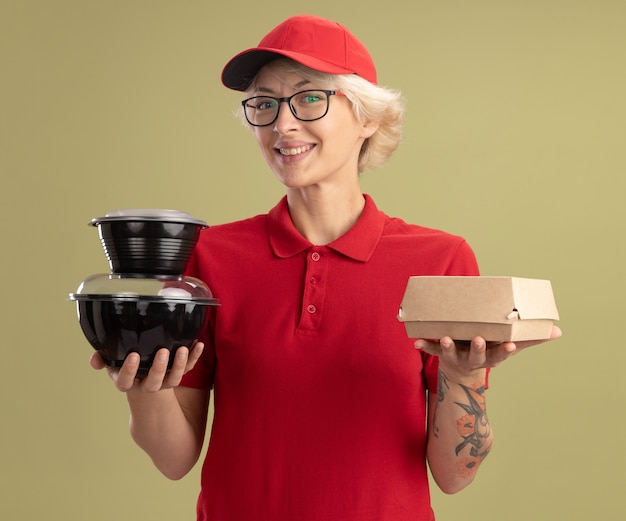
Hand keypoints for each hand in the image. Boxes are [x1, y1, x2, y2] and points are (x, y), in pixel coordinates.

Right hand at [89, 341, 204, 392]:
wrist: (143, 383)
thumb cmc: (126, 367)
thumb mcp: (111, 364)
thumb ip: (102, 359)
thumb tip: (94, 359)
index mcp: (127, 382)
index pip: (125, 381)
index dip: (129, 371)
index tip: (133, 356)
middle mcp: (146, 385)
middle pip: (154, 382)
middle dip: (159, 368)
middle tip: (162, 352)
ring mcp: (164, 382)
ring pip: (174, 379)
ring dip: (180, 365)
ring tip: (183, 349)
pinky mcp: (177, 375)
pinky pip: (188, 369)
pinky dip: (194, 357)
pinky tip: (199, 344)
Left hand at [414, 326, 561, 381]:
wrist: (463, 374)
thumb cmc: (489, 353)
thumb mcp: (508, 347)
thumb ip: (530, 339)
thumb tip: (557, 331)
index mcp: (491, 356)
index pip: (501, 354)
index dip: (505, 349)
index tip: (510, 344)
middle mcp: (474, 359)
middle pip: (477, 355)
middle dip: (477, 348)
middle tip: (478, 339)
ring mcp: (457, 358)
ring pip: (452, 354)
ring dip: (448, 346)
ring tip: (445, 338)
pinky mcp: (442, 354)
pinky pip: (432, 351)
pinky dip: (425, 346)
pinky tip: (416, 342)